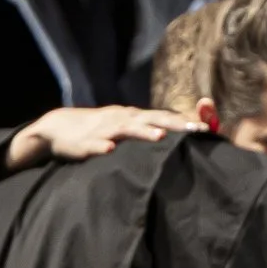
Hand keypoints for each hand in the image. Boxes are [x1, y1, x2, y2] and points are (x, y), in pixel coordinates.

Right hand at [8, 106, 201, 169]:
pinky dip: (102, 147)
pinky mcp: (84, 143)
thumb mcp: (125, 126)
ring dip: (142, 132)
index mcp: (134, 116)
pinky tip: (110, 150)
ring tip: (159, 137)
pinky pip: (94, 144)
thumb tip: (175, 135)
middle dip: (174, 125)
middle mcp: (122, 118)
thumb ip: (147, 129)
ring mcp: (103, 129)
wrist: (58, 128)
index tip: (208, 129)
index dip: (185, 121)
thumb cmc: (99, 129)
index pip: (164, 116)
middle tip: (196, 131)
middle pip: (152, 118)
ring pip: (125, 129)